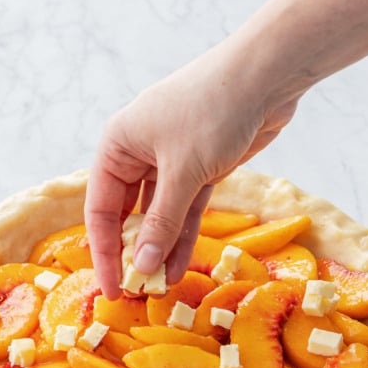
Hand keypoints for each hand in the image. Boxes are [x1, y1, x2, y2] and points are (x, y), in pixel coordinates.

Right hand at [85, 38, 298, 298]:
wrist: (266, 75)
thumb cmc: (213, 111)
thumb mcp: (183, 172)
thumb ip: (162, 223)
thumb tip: (141, 266)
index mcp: (118, 146)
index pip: (101, 210)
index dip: (104, 253)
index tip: (112, 290)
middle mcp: (139, 154)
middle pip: (128, 215)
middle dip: (133, 253)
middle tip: (138, 293)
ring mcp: (171, 162)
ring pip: (160, 216)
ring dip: (161, 250)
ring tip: (161, 288)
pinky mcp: (202, 168)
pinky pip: (187, 210)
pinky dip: (184, 236)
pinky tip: (179, 265)